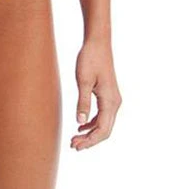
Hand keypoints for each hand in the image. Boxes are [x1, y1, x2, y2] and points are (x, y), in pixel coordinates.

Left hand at [71, 36, 121, 150]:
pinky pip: (102, 115)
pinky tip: (81, 125)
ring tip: (75, 138)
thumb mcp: (83, 80)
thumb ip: (82, 102)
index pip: (102, 130)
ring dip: (90, 133)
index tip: (75, 145)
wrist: (98, 42)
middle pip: (105, 130)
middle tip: (73, 145)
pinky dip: (92, 123)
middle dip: (90, 140)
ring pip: (104, 123)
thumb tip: (79, 122)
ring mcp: (113, 99)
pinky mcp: (108, 95)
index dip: (90, 141)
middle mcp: (115, 103)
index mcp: (110, 101)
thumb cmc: (90, 58)